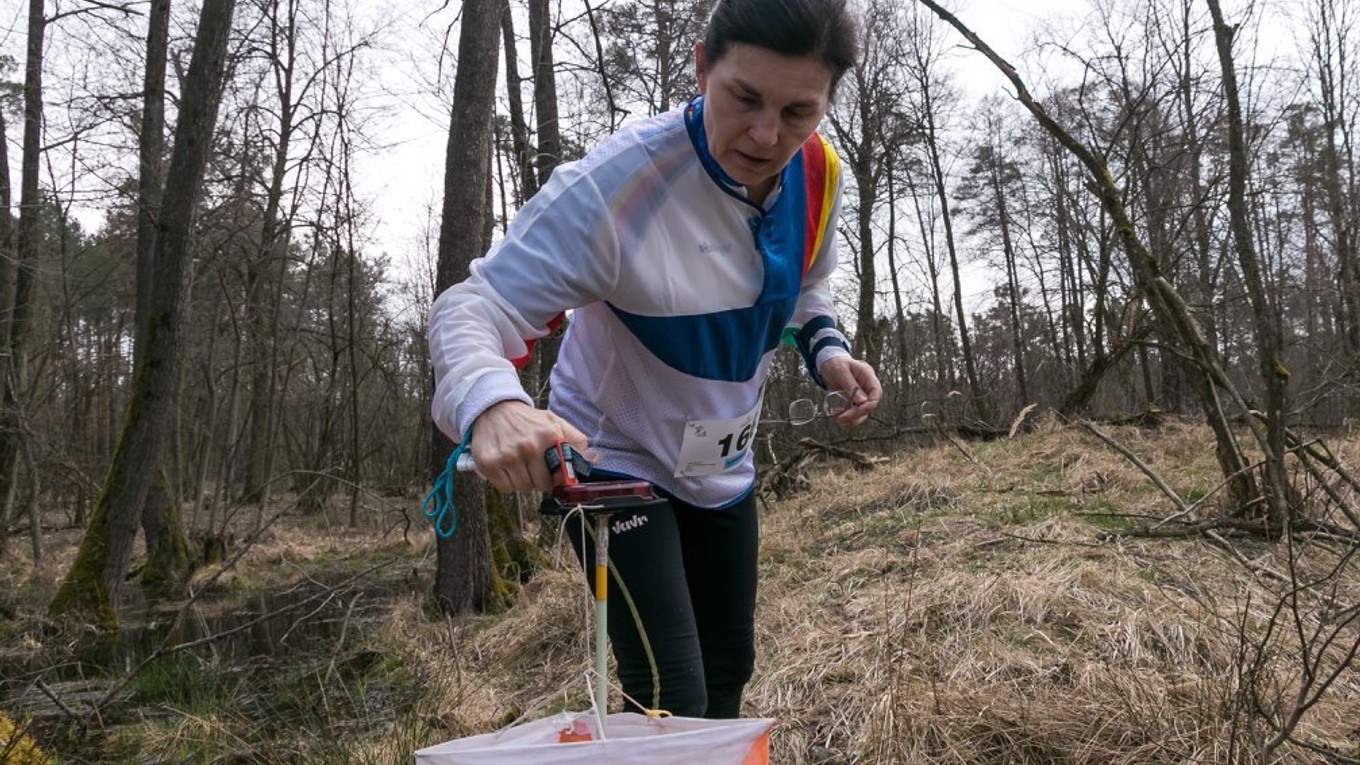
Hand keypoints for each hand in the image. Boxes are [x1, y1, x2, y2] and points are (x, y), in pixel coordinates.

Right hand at [468, 401, 590, 492]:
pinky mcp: (490, 464)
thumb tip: (593, 460)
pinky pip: (505, 488)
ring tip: (520, 464)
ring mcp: (508, 456)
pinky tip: (507, 467)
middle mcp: (528, 447)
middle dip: (540, 479)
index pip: (561, 475)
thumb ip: (575, 440)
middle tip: (534, 466)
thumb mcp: (555, 422)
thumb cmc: (527, 420)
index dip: (558, 478)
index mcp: (549, 436)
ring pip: (523, 488)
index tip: (554, 474)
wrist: (494, 409)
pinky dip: (508, 483)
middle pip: (541, 484)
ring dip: (523, 481)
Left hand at [818, 356, 881, 427]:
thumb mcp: (841, 371)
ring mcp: (861, 394)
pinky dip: (847, 417)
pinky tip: (837, 414)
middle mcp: (866, 386)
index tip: (856, 411)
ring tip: (838, 418)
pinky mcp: (853, 400)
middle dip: (856, 414)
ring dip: (852, 418)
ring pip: (863, 412)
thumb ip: (851, 385)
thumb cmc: (834, 363)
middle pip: (869, 405)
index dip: (869, 405)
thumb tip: (862, 401)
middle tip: (842, 417)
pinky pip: (854, 412)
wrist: (827, 363)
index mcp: (867, 375)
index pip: (876, 392)